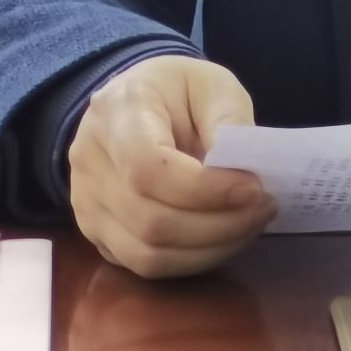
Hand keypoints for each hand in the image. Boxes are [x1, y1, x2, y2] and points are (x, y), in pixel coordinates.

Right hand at [67, 54, 277, 278]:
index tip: (254, 187)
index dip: (205, 190)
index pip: (148, 169)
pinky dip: (192, 260)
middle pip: (151, 220)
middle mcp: (89, 162)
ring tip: (250, 223)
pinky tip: (224, 236)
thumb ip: (229, 121)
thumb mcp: (214, 85)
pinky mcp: (96, 233)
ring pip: (147, 254)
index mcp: (116, 113)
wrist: (136, 99)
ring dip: (210, 249)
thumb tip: (241, 172)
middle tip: (265, 207)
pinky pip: (144, 265)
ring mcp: (85, 204)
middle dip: (220, 224)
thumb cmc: (179, 90)